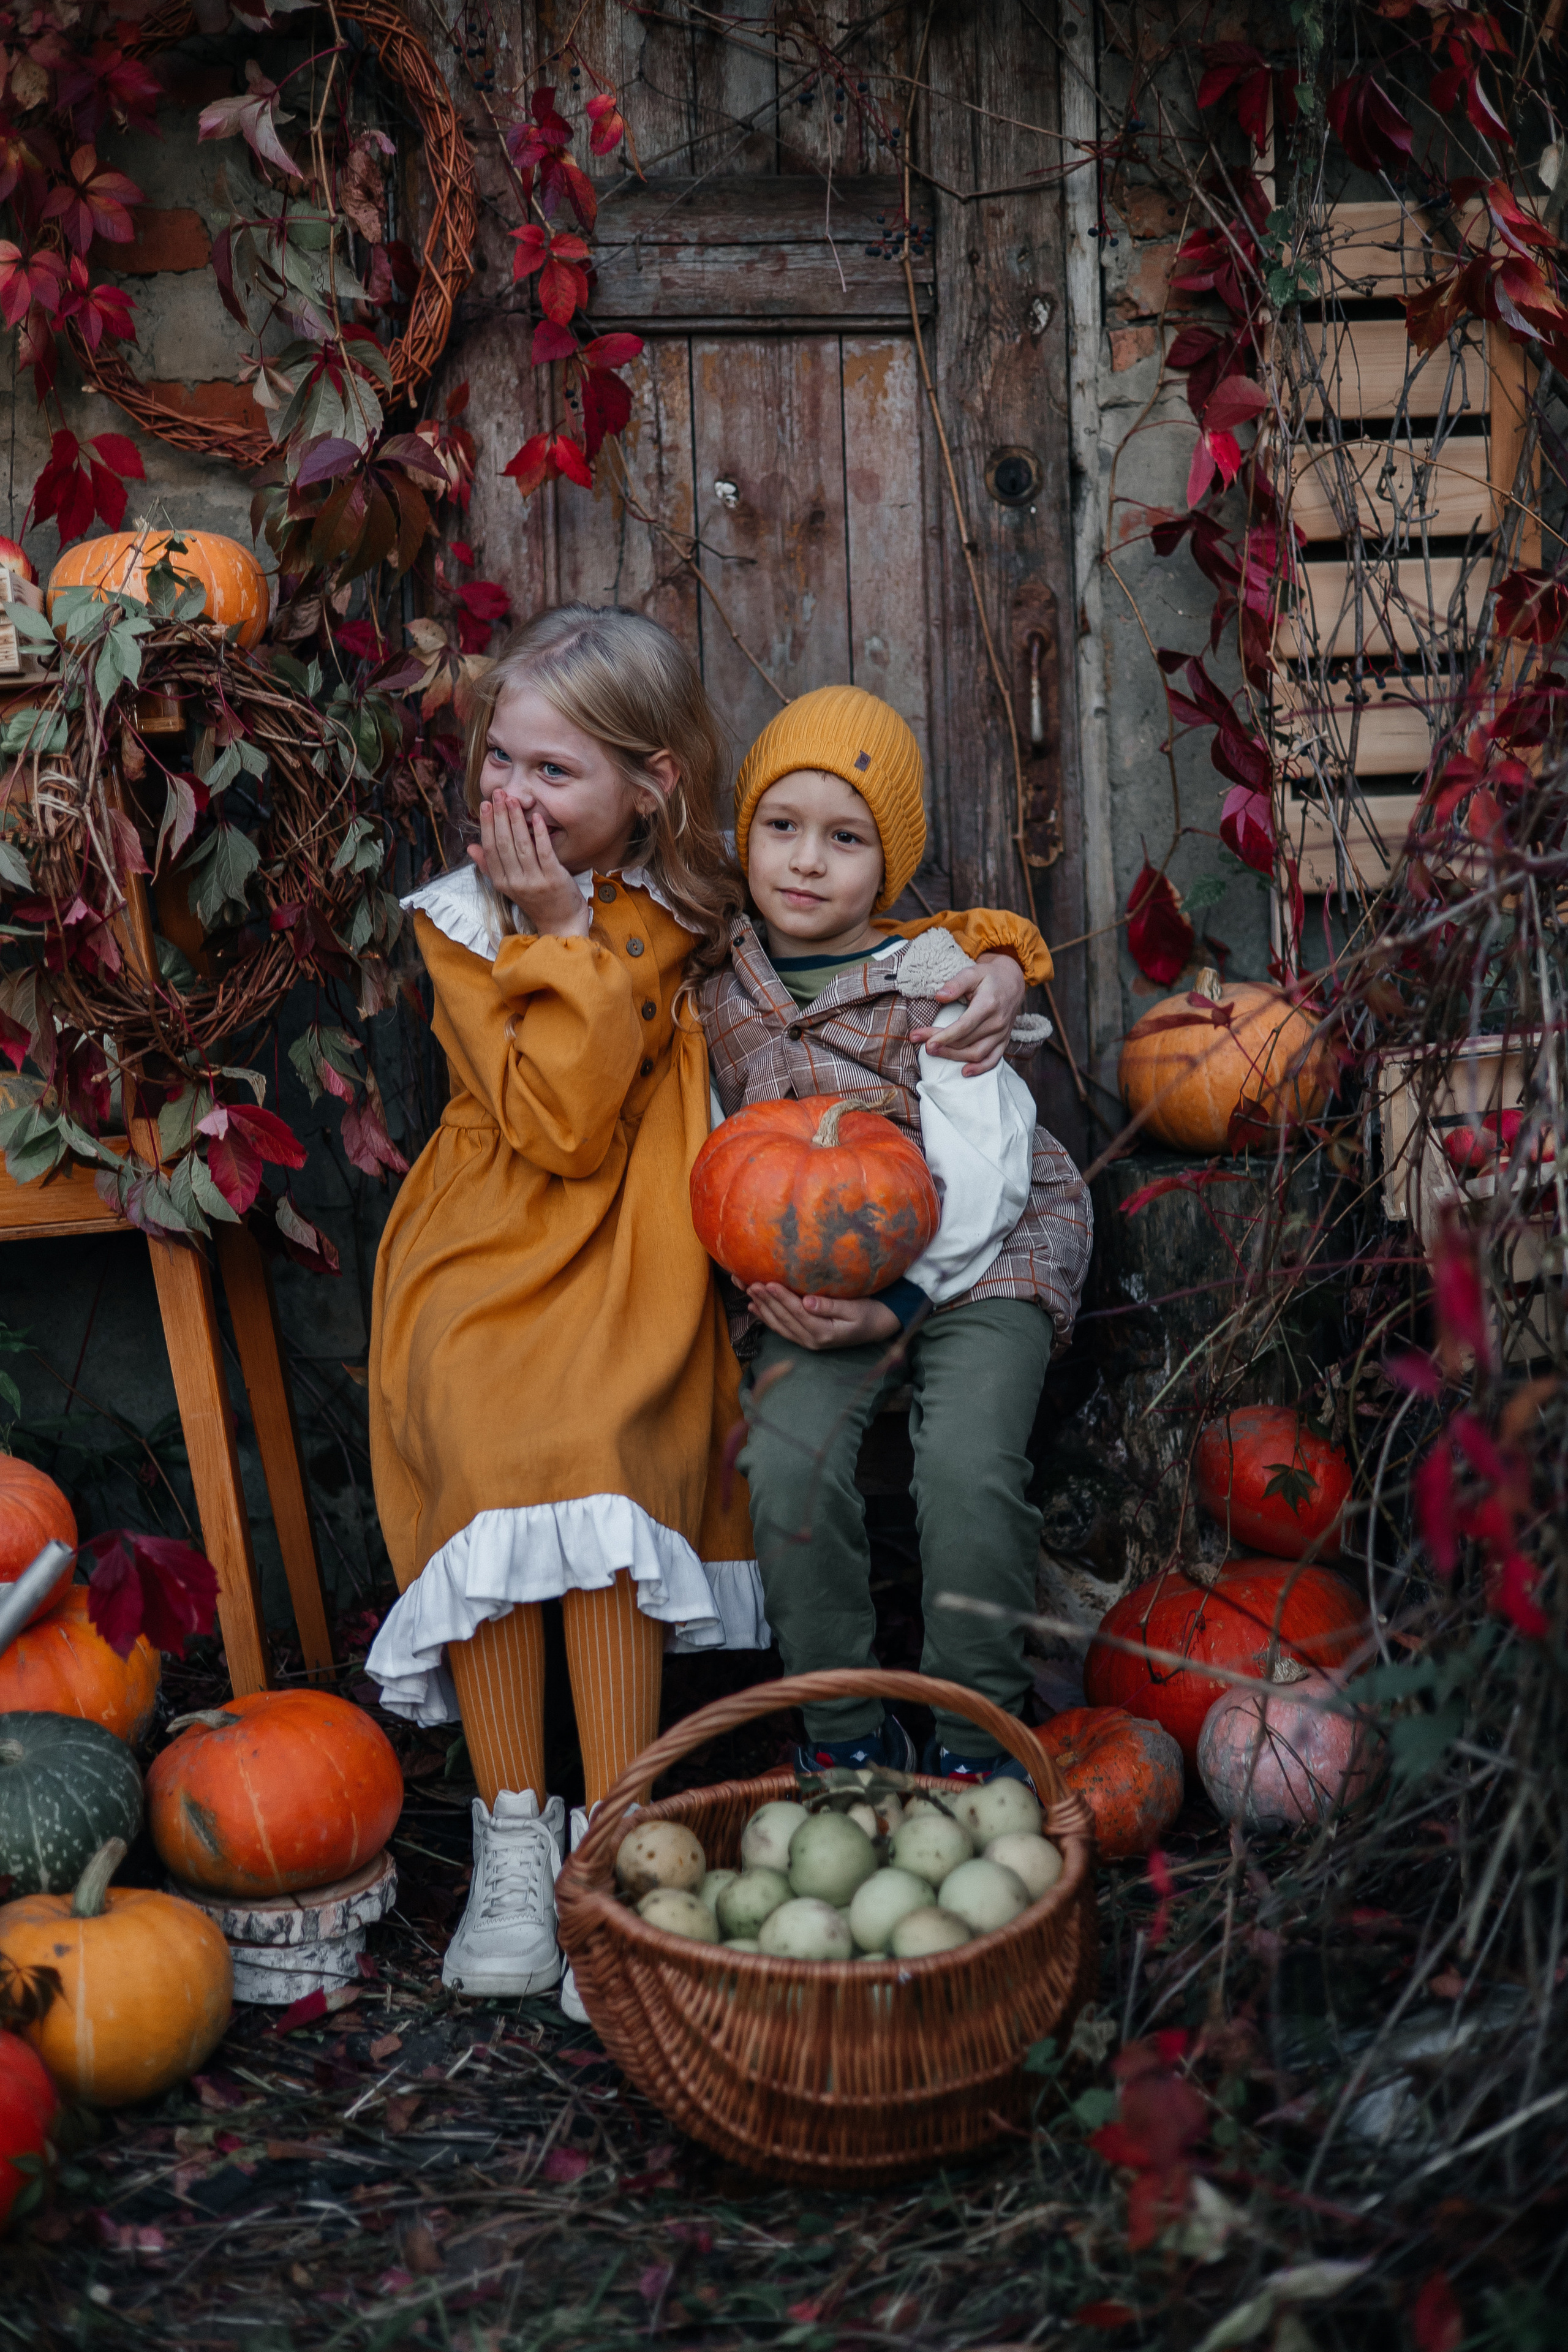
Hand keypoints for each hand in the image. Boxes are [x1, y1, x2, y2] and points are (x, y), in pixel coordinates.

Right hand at [468, 791, 590, 937]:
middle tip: (498, 793)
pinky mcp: (554, 879)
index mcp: (502, 882)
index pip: (490, 849)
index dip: (486, 825)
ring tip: (513, 800)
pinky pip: (544, 852)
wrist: (561, 924)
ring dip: (516, 820)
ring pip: (521, 845)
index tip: (485, 804)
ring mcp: (535, 881)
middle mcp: (515, 882)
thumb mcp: (509, 886)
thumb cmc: (537, 901)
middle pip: (503, 844)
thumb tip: (471, 847)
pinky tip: (536, 817)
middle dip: (499, 816)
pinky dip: (540, 834)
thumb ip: (490, 866)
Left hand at [747, 1283, 901, 1351]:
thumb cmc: (868, 1314)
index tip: (768, 1282)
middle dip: (765, 1300)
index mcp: (823, 1333)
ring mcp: (806, 1341)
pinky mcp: (804, 1338)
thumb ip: (831, 1306)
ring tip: (748, 1291)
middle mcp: (811, 1341)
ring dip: (762, 1307)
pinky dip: (765, 1317)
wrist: (877, 1327)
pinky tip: (753, 1306)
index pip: (797, 1313)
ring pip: (778, 1324)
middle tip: (750, 1283)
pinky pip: (780, 1328)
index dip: (782, 1298)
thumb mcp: (855, 1309)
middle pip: (783, 1319)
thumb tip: (808, 1302)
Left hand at [909, 950, 1025, 1074]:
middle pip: (966, 1041)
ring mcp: (1001, 1034)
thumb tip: (939, 996)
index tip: (925, 1040)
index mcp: (988, 1005)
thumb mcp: (972, 972)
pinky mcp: (1004, 1041)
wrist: (1012, 982)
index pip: (963, 1026)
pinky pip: (993, 1059)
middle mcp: (997, 1022)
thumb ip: (956, 984)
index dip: (944, 1036)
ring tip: (935, 1054)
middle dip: (942, 1045)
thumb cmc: (989, 977)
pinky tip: (964, 1072)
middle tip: (922, 1045)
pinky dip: (980, 1068)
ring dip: (954, 1057)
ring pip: (977, 1053)